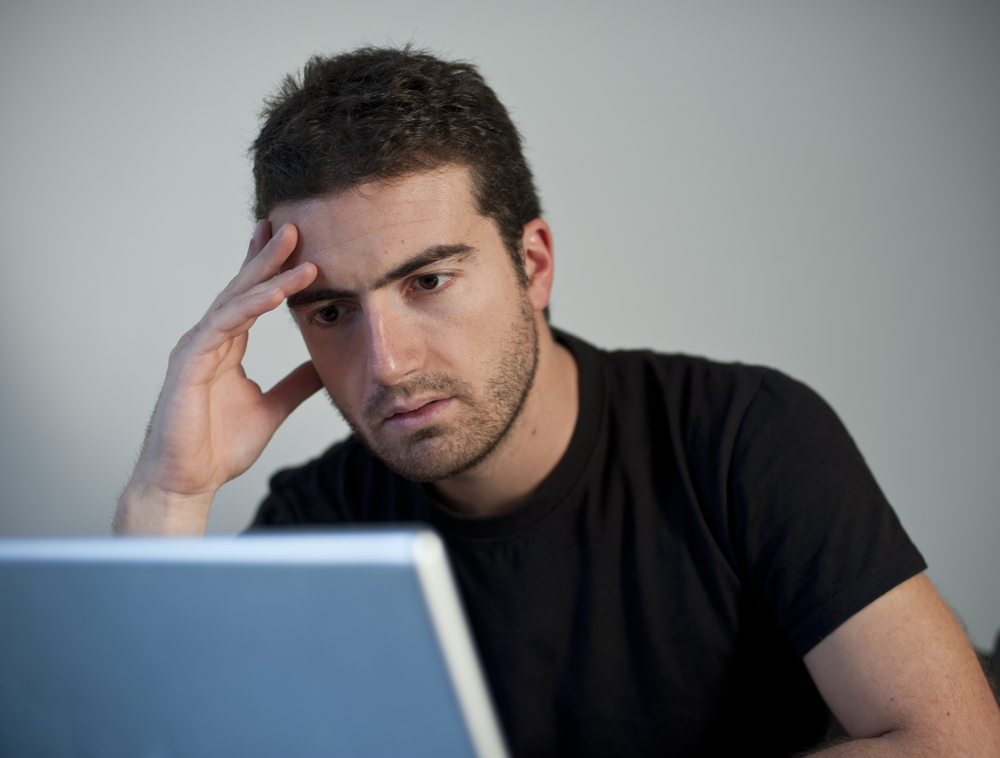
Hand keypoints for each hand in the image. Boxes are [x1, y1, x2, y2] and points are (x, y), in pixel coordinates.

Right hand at [114, 221, 321, 534]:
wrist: (187, 482)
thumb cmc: (217, 446)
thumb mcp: (271, 408)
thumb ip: (294, 384)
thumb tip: (321, 366)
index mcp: (226, 347)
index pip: (250, 298)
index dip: (269, 269)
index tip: (293, 243)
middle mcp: (209, 341)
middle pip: (241, 288)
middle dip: (267, 256)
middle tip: (293, 224)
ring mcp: (196, 349)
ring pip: (234, 301)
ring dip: (265, 273)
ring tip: (294, 247)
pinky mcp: (189, 365)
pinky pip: (223, 327)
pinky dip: (250, 307)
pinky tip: (274, 291)